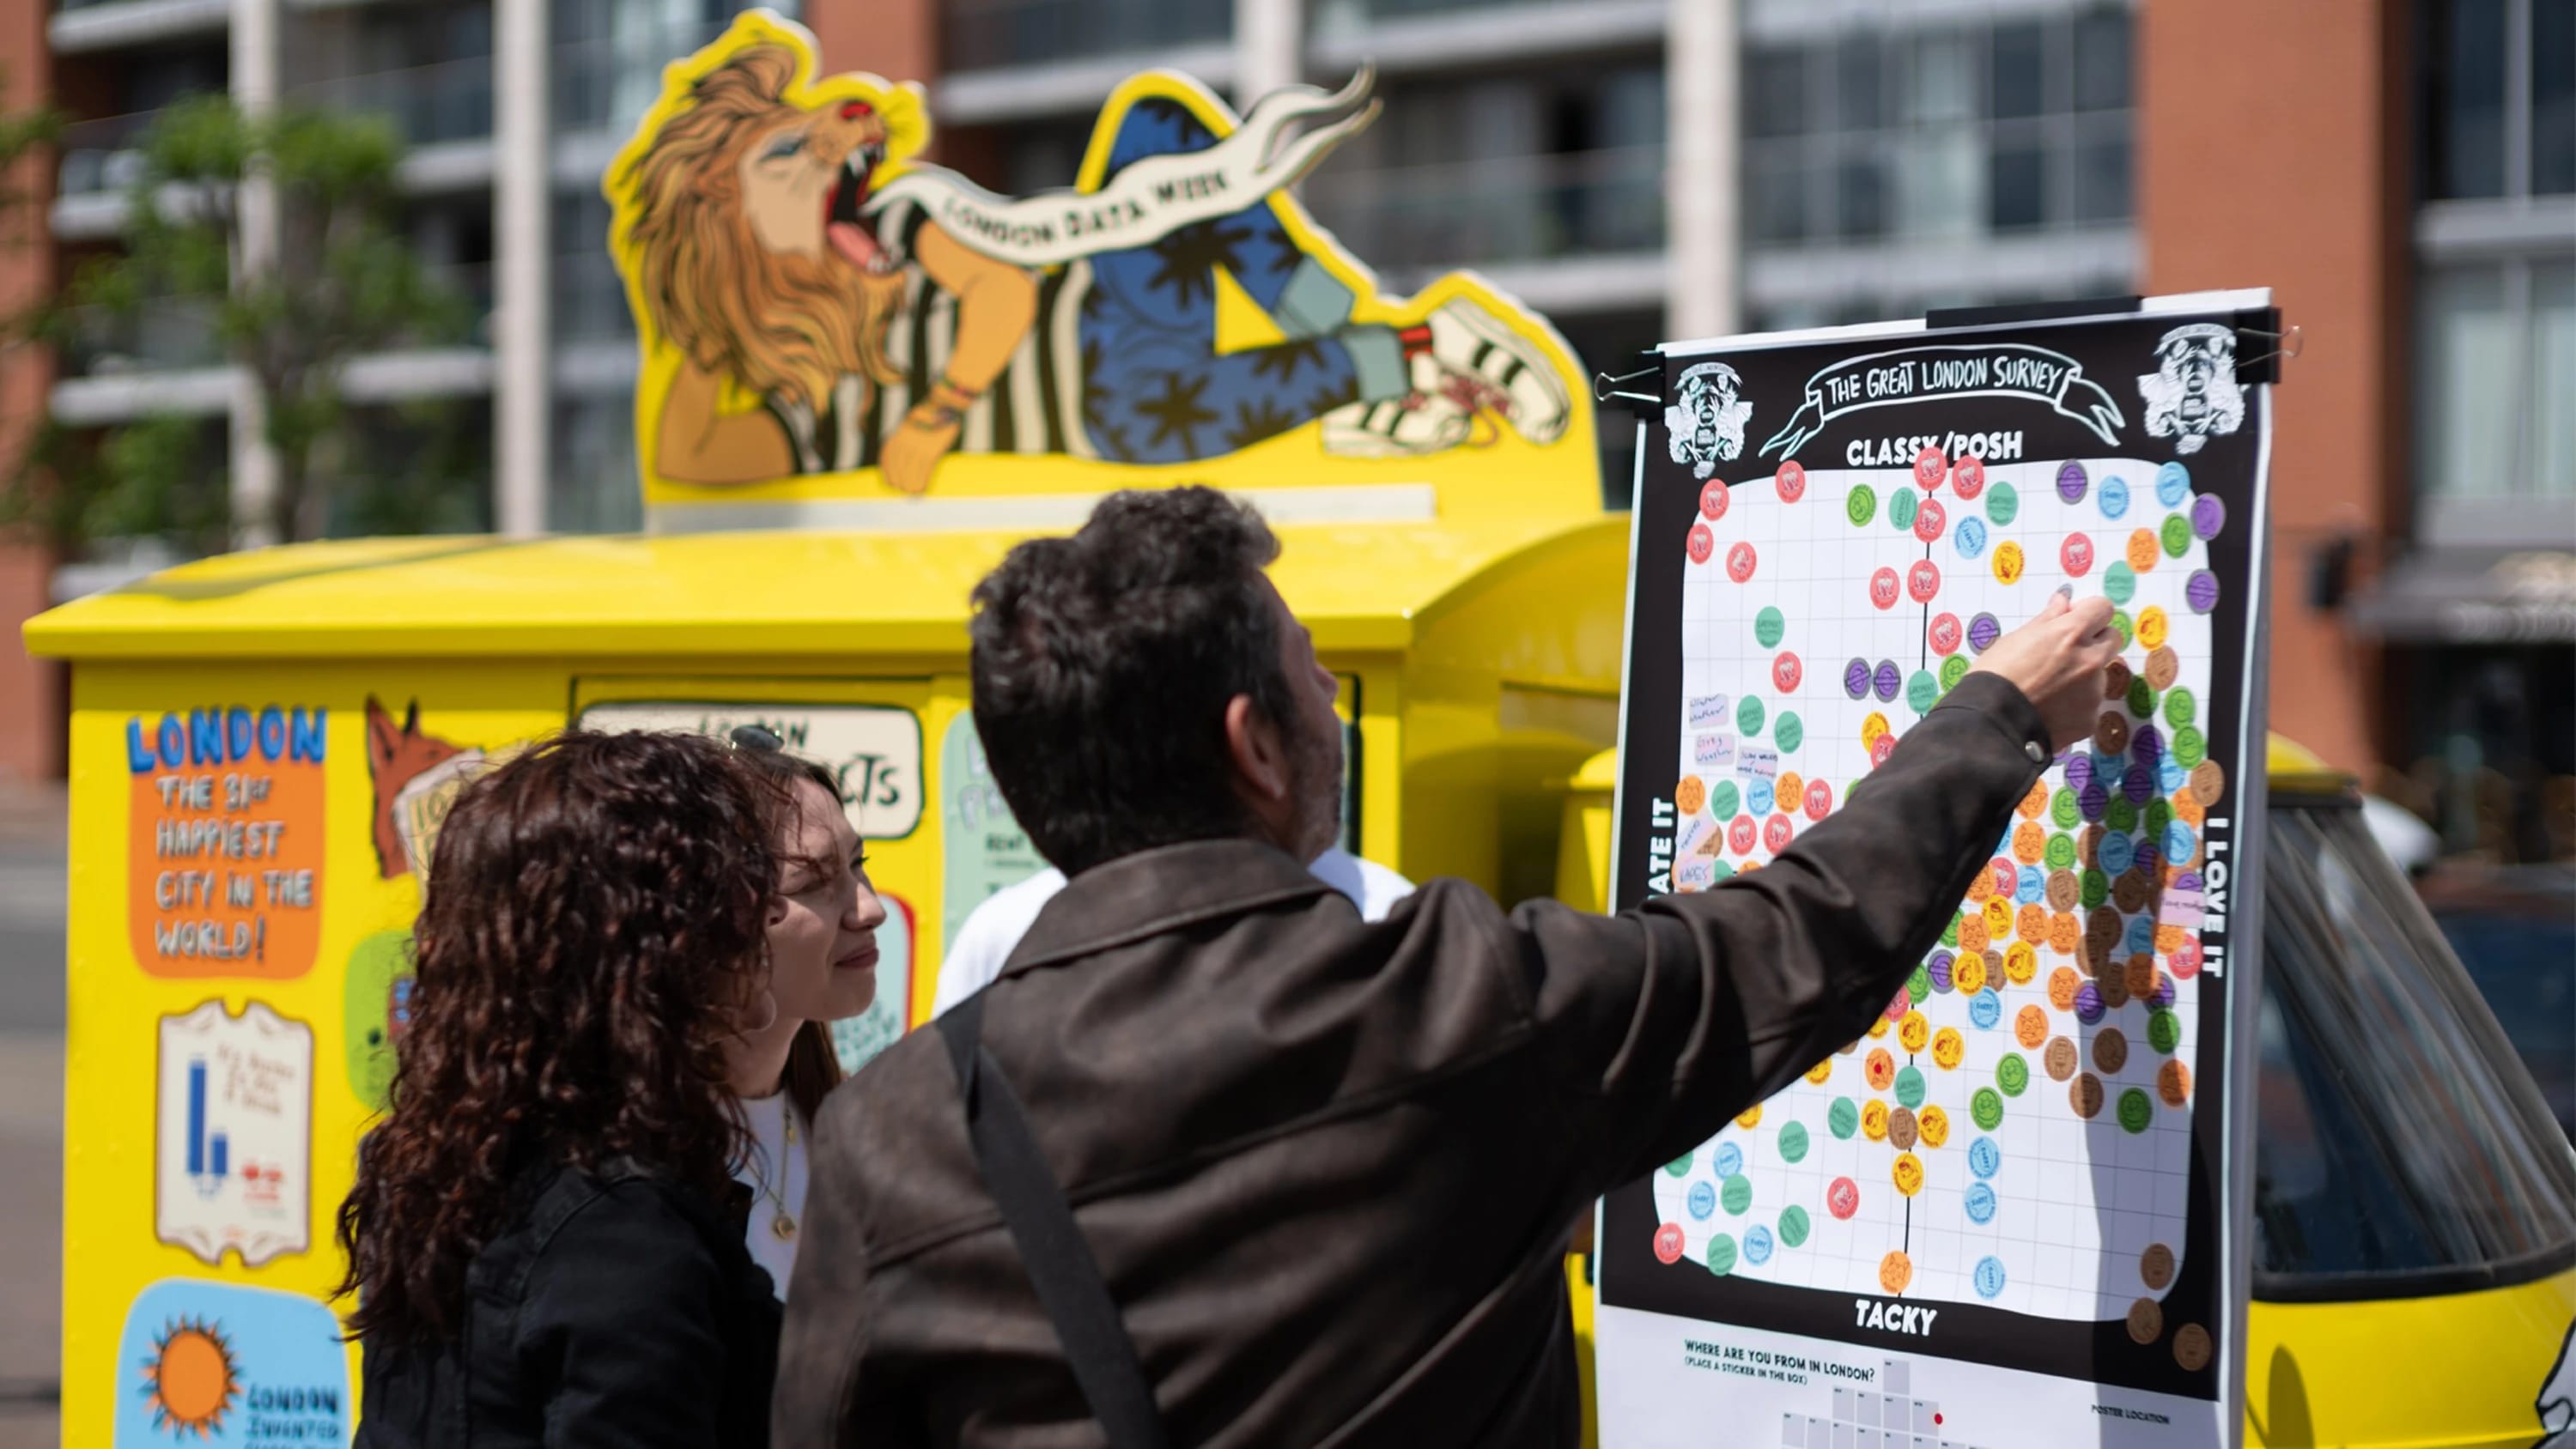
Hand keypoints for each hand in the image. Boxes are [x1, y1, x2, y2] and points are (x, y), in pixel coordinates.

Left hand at [881, 408, 961, 495]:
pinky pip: (923, 473)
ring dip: (912, 486)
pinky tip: (923, 489)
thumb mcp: (908, 429)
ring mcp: (916, 449)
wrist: (941, 406)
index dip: (889, 477)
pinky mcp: (930, 452)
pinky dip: (922, 483)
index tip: (893, 484)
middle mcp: (902, 445)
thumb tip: (901, 464)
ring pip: (910, 475)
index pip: (886, 464)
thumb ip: (902, 445)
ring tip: (914, 492)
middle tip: (907, 490)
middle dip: (901, 484)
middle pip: (897, 473)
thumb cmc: (926, 419)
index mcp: (895, 438)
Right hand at [1967, 592, 2122, 752]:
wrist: (1989, 724)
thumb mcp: (2014, 639)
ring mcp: (2094, 692)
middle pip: (2113, 639)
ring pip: (2099, 675)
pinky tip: (2050, 710)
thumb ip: (2046, 620)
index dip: (2087, 612)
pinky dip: (2075, 706)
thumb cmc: (1994, 676)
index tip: (2071, 620)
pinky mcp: (2090, 720)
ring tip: (2049, 690)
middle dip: (2094, 641)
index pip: (2102, 608)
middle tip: (2066, 652)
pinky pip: (2089, 705)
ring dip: (2082, 676)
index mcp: (2070, 634)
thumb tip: (2062, 603)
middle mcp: (2090, 660)